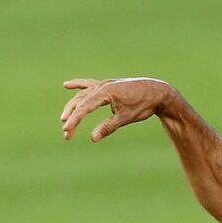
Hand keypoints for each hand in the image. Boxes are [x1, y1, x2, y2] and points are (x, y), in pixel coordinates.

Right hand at [60, 76, 179, 142]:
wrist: (157, 91)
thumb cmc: (143, 105)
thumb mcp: (125, 118)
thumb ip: (108, 127)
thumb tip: (93, 138)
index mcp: (106, 92)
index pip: (85, 107)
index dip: (75, 120)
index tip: (67, 130)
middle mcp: (102, 86)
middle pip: (80, 102)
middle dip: (72, 117)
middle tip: (66, 133)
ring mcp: (104, 84)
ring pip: (83, 95)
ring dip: (73, 107)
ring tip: (64, 119)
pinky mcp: (108, 85)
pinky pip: (89, 85)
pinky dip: (78, 85)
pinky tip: (67, 85)